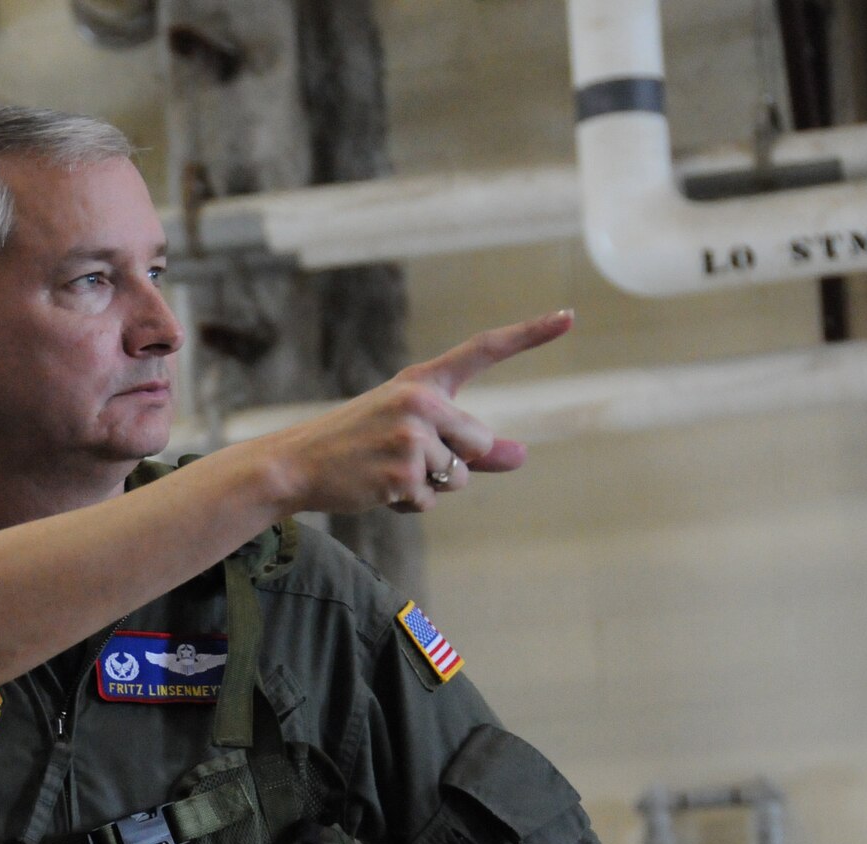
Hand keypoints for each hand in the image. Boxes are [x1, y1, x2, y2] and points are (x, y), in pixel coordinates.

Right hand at [265, 310, 571, 514]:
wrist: (296, 463)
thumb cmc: (356, 445)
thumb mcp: (411, 433)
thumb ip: (471, 445)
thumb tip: (523, 456)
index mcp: (423, 382)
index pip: (483, 350)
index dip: (529, 333)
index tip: (569, 315)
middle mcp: (420, 402)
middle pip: (479, 442)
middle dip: (454, 462)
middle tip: (403, 457)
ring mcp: (411, 437)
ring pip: (460, 478)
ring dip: (431, 487)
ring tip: (387, 473)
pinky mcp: (402, 472)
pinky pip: (431, 500)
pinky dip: (409, 505)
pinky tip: (379, 489)